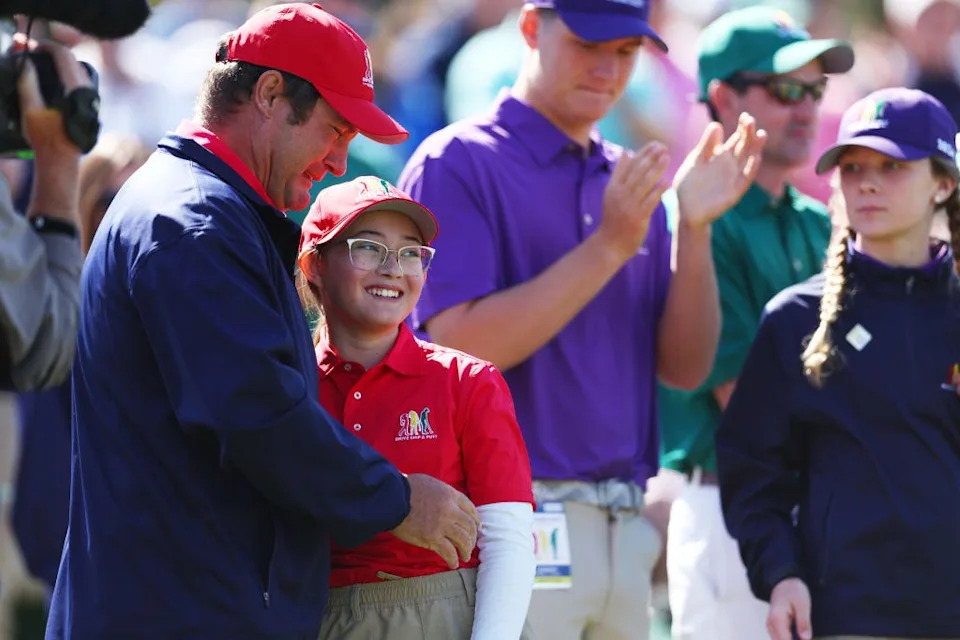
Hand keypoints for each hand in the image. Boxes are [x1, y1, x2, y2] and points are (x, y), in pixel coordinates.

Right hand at [15, 35, 93, 157]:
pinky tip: (51, 78)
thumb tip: (24, 61)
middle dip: (50, 52)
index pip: (64, 54)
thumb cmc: (46, 138)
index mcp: (76, 89)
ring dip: (58, 62)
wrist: (62, 161)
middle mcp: (88, 91)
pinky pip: (79, 80)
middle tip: (31, 52)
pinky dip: (65, 73)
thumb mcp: (31, 109)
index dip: (46, 45)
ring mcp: (92, 98)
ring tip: (38, 63)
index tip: (31, 45)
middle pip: (71, 59)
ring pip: (76, 69)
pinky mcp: (90, 105)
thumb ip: (27, 82)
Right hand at [391, 473, 479, 568]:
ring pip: (463, 540)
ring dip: (466, 550)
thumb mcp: (430, 483)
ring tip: (465, 556)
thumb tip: (446, 501)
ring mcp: (442, 524)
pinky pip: (448, 552)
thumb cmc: (406, 488)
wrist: (392, 497)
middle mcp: (450, 509)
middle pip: (469, 526)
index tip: (476, 528)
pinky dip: (453, 559)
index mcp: (450, 494)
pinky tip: (453, 564)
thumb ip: (441, 493)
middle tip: (471, 544)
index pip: (470, 509)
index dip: (475, 520)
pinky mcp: (432, 538)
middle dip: (472, 537)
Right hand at [597, 141, 669, 258]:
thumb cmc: (613, 218)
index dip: (642, 153)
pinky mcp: (637, 218)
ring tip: (666, 157)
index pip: (628, 165)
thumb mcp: (611, 194)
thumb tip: (626, 152)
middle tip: (663, 146)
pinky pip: (649, 202)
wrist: (609, 245)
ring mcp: (628, 207)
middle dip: (650, 157)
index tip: (654, 144)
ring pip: (643, 184)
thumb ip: (619, 174)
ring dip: (656, 169)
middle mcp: (619, 195)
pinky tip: (666, 182)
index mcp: (612, 187)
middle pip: (636, 172)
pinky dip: (658, 191)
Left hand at [673, 113, 765, 229]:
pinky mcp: (734, 193)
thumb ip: (705, 146)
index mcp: (722, 155)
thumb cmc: (689, 184)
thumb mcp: (695, 161)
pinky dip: (751, 169)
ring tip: (761, 134)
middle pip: (744, 146)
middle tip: (750, 120)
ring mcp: (734, 178)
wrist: (684, 210)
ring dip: (755, 148)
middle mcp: (731, 165)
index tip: (745, 116)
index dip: (743, 127)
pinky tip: (755, 158)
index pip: (737, 138)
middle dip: (749, 134)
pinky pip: (745, 179)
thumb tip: (717, 124)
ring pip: (748, 160)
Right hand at [767, 577, 811, 639]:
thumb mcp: (803, 605)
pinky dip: (789, 638)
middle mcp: (770, 624)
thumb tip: (806, 639)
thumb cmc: (794, 591)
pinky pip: (781, 638)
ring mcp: (770, 626)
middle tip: (805, 633)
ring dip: (792, 639)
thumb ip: (804, 622)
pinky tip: (799, 635)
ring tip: (803, 632)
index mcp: (777, 619)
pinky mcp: (774, 626)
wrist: (784, 582)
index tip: (806, 638)